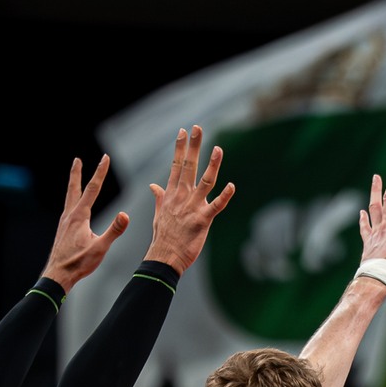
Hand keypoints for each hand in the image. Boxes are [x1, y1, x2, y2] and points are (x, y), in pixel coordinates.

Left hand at [44, 156, 129, 291]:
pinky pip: (68, 209)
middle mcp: (69, 215)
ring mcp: (64, 222)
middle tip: (77, 159)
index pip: (92, 189)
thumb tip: (125, 215)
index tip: (105, 158)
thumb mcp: (100, 248)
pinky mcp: (62, 230)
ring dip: (73, 185)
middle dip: (77, 173)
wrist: (58, 274)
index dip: (100, 172)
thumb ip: (113, 231)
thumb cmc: (79, 263)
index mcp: (80, 216)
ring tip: (75, 178)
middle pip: (74, 188)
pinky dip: (72, 200)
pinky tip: (74, 207)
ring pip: (69, 198)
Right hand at [144, 125, 234, 274]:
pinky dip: (224, 197)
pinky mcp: (203, 221)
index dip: (180, 148)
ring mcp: (193, 208)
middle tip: (198, 128)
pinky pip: (216, 207)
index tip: (183, 131)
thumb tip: (153, 186)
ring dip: (212, 165)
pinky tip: (232, 186)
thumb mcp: (159, 214)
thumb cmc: (163, 237)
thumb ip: (160, 197)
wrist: (164, 258)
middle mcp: (182, 197)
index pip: (176, 165)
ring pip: (205, 182)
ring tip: (218, 149)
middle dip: (193, 147)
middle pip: (189, 166)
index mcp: (172, 194)